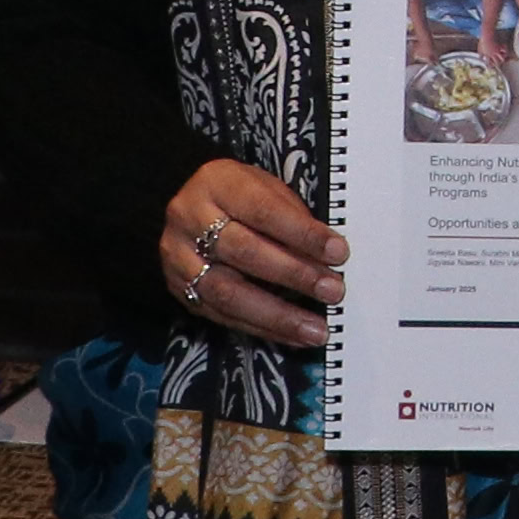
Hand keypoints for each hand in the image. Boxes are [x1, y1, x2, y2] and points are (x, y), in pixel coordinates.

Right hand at [158, 157, 344, 349]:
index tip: (338, 253)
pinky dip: (261, 328)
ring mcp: (179, 258)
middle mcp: (190, 219)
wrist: (190, 208)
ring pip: (228, 292)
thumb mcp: (267, 190)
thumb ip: (294, 219)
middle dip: (294, 275)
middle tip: (332, 291)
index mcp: (217, 183)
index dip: (302, 234)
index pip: (263, 211)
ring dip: (278, 315)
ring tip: (315, 329)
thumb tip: (330, 258)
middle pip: (244, 252)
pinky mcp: (180, 290)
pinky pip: (222, 316)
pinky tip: (292, 335)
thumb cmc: (239, 198)